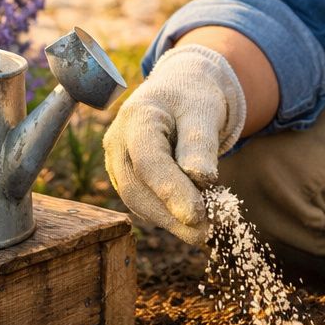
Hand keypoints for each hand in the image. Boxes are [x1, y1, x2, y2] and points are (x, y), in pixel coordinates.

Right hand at [103, 43, 246, 242]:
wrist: (181, 92)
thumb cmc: (193, 98)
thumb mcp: (204, 111)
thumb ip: (200, 143)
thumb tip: (201, 180)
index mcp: (136, 117)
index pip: (149, 161)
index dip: (171, 191)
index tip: (197, 215)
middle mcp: (118, 142)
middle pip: (138, 188)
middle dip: (171, 215)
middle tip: (206, 233)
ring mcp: (118, 162)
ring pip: (138, 201)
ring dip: (171, 221)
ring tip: (205, 231)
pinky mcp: (128, 178)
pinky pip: (144, 203)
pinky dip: (169, 216)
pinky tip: (193, 223)